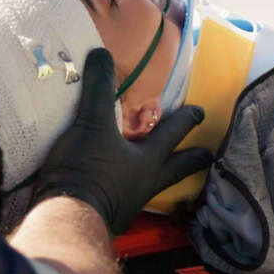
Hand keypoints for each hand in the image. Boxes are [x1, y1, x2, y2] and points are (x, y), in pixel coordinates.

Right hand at [30, 49, 210, 233]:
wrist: (65, 220)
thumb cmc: (87, 170)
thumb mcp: (92, 124)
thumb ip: (99, 90)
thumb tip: (102, 53)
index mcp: (149, 159)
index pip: (173, 133)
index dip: (187, 119)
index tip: (203, 111)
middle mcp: (145, 183)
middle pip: (176, 169)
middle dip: (191, 160)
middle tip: (208, 155)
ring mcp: (128, 203)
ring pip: (154, 186)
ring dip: (160, 176)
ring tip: (160, 171)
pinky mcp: (107, 215)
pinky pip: (125, 198)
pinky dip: (126, 189)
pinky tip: (118, 187)